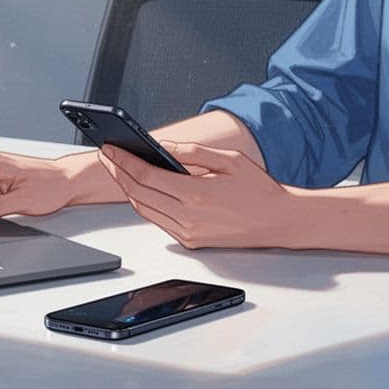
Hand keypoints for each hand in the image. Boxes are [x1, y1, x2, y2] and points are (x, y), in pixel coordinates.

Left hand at [96, 141, 294, 248]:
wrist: (280, 222)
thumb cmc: (260, 190)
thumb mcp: (229, 160)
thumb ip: (192, 152)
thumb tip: (163, 145)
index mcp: (196, 194)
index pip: (146, 176)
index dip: (123, 161)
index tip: (110, 149)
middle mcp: (188, 217)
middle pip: (138, 193)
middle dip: (118, 173)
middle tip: (108, 156)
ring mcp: (188, 233)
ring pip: (144, 209)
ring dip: (128, 189)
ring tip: (119, 169)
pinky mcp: (191, 242)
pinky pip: (158, 221)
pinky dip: (146, 204)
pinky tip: (141, 189)